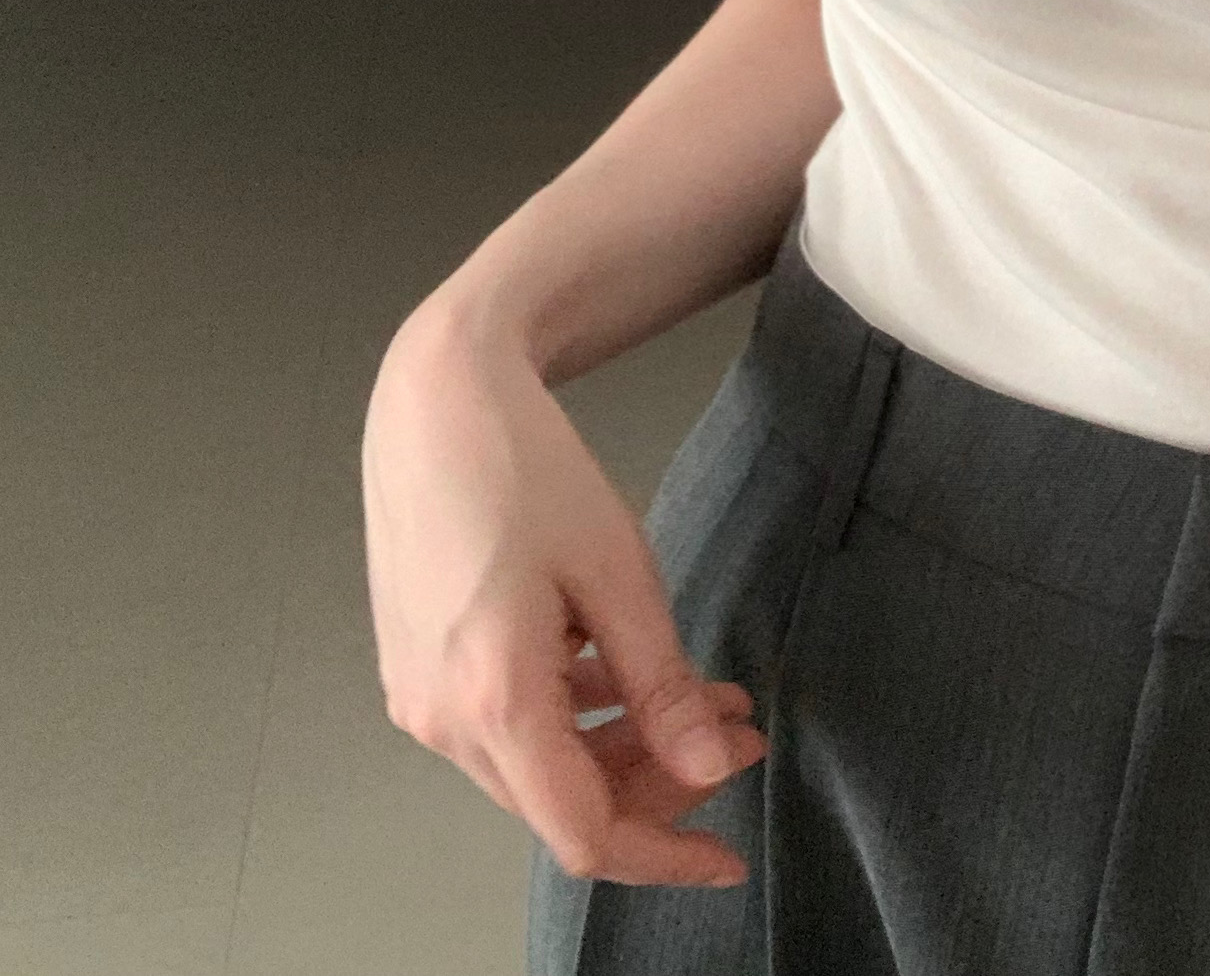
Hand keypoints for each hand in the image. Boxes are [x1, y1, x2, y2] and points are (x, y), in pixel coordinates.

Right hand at [361, 310, 769, 887]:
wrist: (436, 401)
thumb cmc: (523, 468)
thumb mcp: (618, 572)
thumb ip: (662, 684)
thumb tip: (707, 768)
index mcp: (492, 702)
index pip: (586, 834)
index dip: (666, 856)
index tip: (729, 855)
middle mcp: (441, 719)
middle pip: (564, 805)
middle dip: (660, 786)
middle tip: (739, 734)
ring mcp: (421, 697)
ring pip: (537, 768)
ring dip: (623, 748)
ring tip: (707, 699)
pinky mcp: (420, 670)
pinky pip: (506, 725)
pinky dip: (575, 718)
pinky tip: (630, 673)